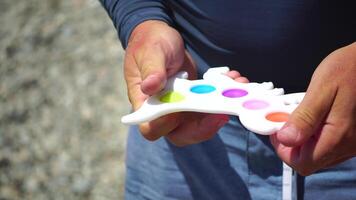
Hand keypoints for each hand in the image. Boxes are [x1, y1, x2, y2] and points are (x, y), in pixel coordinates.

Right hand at [124, 20, 247, 145]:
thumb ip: (151, 69)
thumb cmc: (150, 43)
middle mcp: (162, 111)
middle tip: (222, 112)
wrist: (162, 37)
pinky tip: (234, 79)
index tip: (185, 105)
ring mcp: (180, 108)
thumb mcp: (150, 52)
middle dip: (205, 127)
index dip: (168, 125)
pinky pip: (211, 109)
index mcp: (145, 103)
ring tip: (236, 87)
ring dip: (220, 111)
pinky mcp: (195, 101)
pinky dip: (225, 97)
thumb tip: (149, 87)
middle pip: (181, 135)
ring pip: (201, 125)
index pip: (152, 127)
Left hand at [270, 42, 355, 174]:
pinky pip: (330, 145)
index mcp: (338, 137)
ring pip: (319, 154)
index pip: (302, 163)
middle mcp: (349, 146)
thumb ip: (304, 118)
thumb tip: (285, 139)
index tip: (278, 130)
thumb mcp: (321, 89)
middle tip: (287, 121)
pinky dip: (317, 135)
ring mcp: (354, 144)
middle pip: (310, 161)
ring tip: (303, 116)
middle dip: (293, 144)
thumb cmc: (349, 68)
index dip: (284, 150)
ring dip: (305, 140)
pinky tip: (316, 117)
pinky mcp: (355, 137)